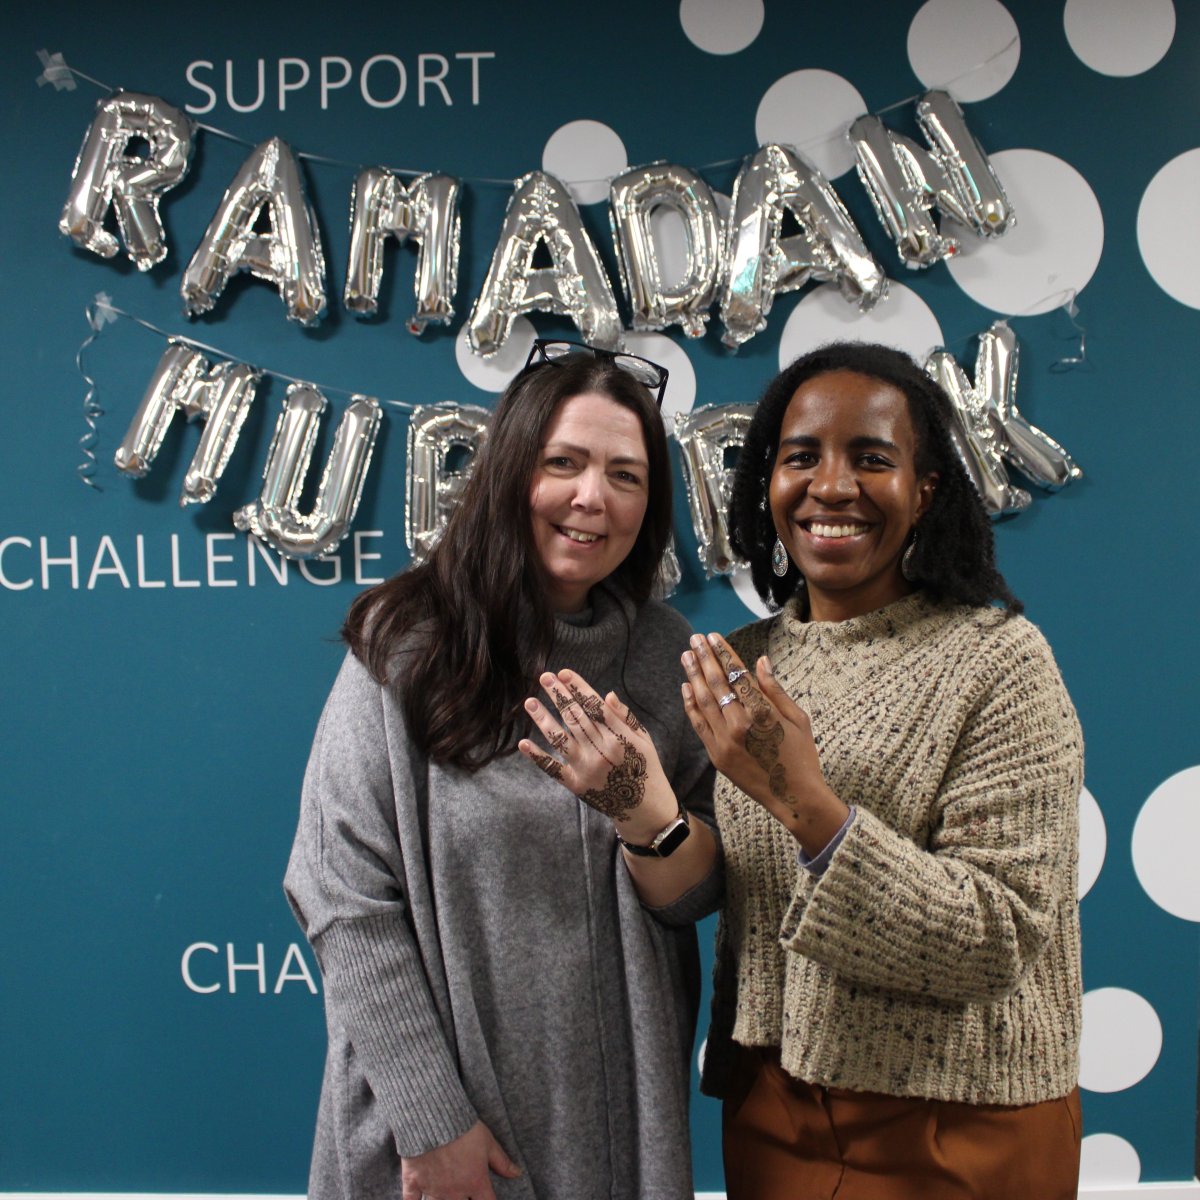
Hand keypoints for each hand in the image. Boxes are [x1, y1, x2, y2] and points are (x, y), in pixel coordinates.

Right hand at [400, 1119, 520, 1199]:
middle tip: (466, 1195)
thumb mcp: (488, 1142)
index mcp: (475, 1182)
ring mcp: (433, 1189)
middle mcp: (454, 1191)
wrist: (432, 1117)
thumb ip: (501, 1161)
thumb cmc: (463, 1128)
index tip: (487, 1199)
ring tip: (446, 1196)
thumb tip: (517, 1173)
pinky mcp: (413, 1182)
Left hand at [518, 669, 677, 839]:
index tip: (564, 673)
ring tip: (530, 701)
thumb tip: (607, 694)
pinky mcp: (575, 784)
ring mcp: (585, 768)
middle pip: (575, 717)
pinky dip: (537, 756)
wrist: (644, 807)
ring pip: (560, 738)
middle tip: (545, 677)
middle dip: (559, 695)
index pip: (594, 706)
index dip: (578, 688)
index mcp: (618, 737)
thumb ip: (624, 717)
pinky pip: (553, 768)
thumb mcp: (643, 739)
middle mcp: (600, 751)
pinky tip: (523, 743)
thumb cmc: (645, 767)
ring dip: (543, 718)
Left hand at [681, 633, 847, 849]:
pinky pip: (698, 725)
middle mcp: (739, 725)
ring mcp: (724, 742)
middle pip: (717, 684)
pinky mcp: (717, 756)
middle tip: (695, 638)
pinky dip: (690, 705)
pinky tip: (686, 687)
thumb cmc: (801, 756)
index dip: (723, 653)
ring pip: (703, 702)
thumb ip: (775, 690)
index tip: (712, 637)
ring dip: (693, 676)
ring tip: (686, 656)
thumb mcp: (797, 719)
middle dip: (704, 658)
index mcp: (762, 713)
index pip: (737, 675)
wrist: (793, 797)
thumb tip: (760, 661)